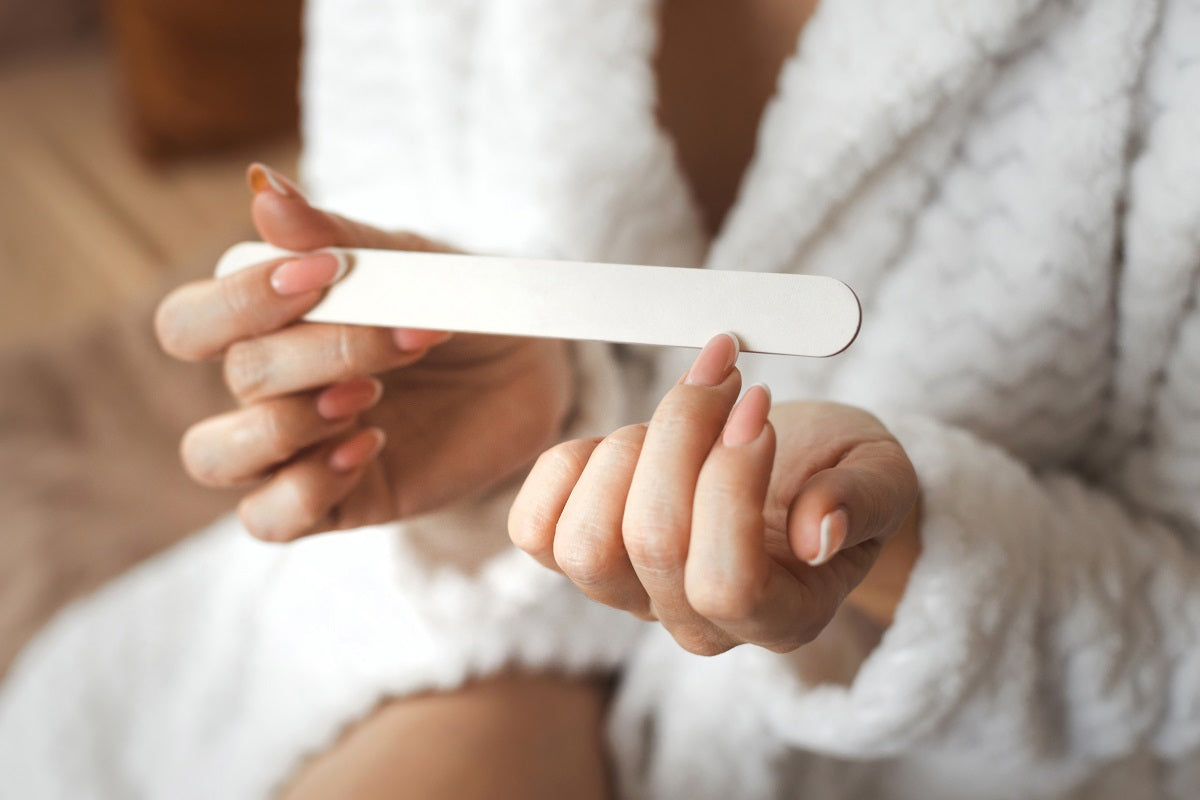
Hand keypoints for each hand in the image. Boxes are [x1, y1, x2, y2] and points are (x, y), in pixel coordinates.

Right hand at [156, 164, 573, 540]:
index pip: (191, 322)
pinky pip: (268, 519)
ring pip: (216, 457)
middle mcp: (265, 390)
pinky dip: (306, 488)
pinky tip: (368, 446)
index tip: (325, 273)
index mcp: (264, 324)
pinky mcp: (334, 502)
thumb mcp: (408, 262)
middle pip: (237, 378)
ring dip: (288, 426)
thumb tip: (262, 187)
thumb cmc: (453, 304)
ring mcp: (294, 450)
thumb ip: (336, 236)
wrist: (528, 369)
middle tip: (401, 339)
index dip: (240, 301)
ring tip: (368, 399)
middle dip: (317, 353)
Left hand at [508, 333, 919, 654]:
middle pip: (652, 544)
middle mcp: (696, 622)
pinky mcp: (581, 556)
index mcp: (782, 616)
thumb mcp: (880, 474)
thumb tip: (820, 533)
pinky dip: (568, 468)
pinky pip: (535, 531)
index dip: (730, 486)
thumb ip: (862, 501)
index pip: (729, 585)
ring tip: (677, 409)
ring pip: (585, 544)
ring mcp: (630, 596)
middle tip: (722, 372)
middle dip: (682, 435)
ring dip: (628, 450)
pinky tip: (624, 436)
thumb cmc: (840, 471)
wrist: (796, 470)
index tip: (758, 403)